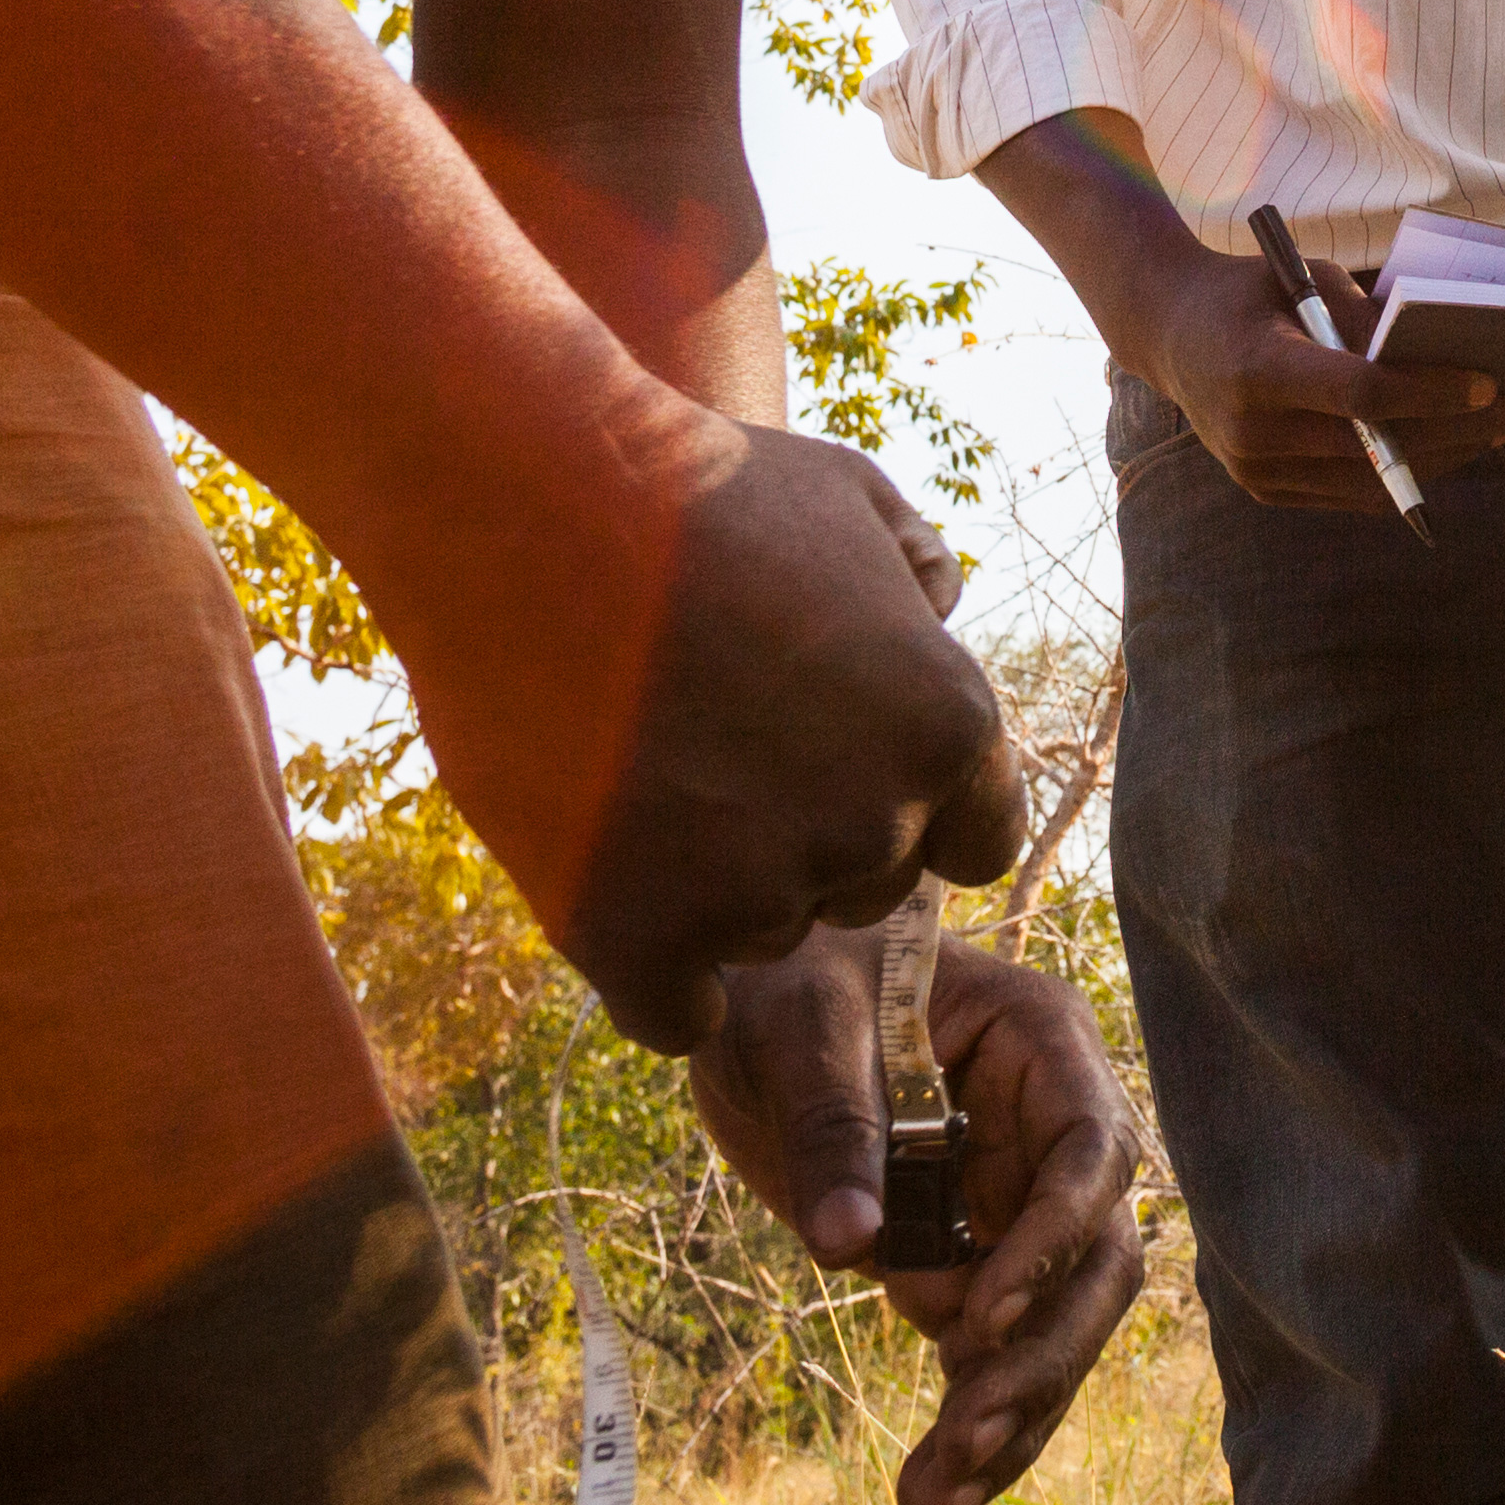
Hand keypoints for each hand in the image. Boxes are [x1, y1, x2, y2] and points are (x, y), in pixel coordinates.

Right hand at [400, 417, 1026, 1053]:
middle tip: (719, 753)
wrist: (525, 511)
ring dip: (720, 887)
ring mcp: (753, 890)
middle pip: (869, 891)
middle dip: (814, 839)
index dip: (916, 812)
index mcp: (950, 730)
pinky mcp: (633, 938)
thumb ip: (922, 575)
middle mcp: (873, 824)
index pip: (979, 842)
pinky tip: (624, 895)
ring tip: (646, 772)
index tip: (844, 773)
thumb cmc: (695, 490)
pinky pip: (677, 1015)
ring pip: (765, 936)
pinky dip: (653, 970)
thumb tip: (940, 620)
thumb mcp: (855, 500)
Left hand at [695, 927, 1150, 1504]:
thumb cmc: (790, 973)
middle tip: (965, 1438)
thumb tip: (851, 1244)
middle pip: (1094, 1260)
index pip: (1092, 1150)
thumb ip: (833, 1122)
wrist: (751, 999)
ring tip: (933, 1500)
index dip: (1055, 1236)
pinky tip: (929, 1492)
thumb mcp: (798, 1025)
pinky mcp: (968, 1258)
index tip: (981, 1312)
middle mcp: (1051, 1129)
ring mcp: (1016, 1201)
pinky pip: (992, 1352)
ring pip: (1052, 1325)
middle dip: (1037, 1359)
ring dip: (1007, 1415)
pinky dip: (970, 1423)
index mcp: (1042, 1044)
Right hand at [1115, 240, 1504, 501]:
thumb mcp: (1305, 278)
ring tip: (1501, 431)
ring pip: (1371, 481)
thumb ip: (1367, 316)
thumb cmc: (1252, 292)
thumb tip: (1440, 353)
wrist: (1171, 333)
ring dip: (1446, 459)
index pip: (1359, 395)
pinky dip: (1409, 474)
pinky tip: (1455, 449)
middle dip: (1459, 431)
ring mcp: (1256, 471)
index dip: (1429, 394)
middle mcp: (1252, 432)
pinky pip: (1352, 495)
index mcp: (1257, 370)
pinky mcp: (1265, 491)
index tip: (1488, 383)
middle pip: (1375, 446)